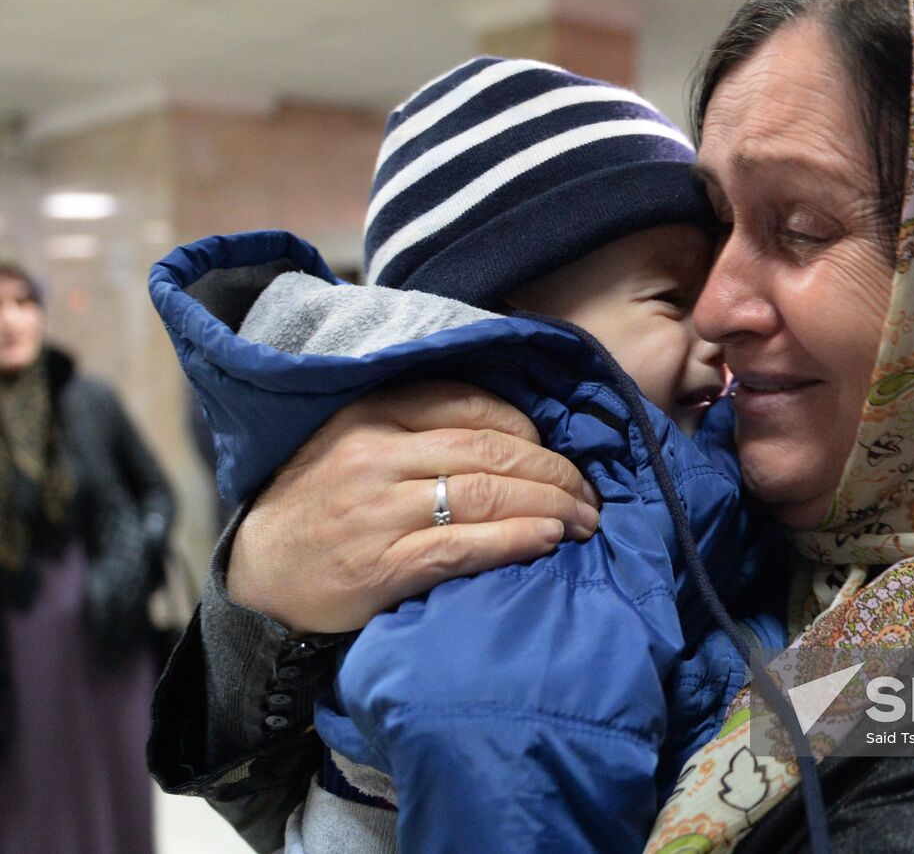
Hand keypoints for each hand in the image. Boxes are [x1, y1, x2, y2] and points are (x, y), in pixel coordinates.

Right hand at [227, 380, 600, 634]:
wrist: (257, 575)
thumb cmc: (320, 505)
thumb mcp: (354, 442)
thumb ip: (417, 428)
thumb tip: (510, 434)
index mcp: (372, 414)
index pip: (471, 405)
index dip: (528, 430)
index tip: (554, 452)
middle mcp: (375, 455)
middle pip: (490, 450)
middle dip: (554, 472)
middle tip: (589, 494)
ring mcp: (378, 511)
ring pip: (485, 495)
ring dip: (549, 506)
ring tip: (583, 521)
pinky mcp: (381, 566)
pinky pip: (462, 546)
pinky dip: (515, 541)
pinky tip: (548, 541)